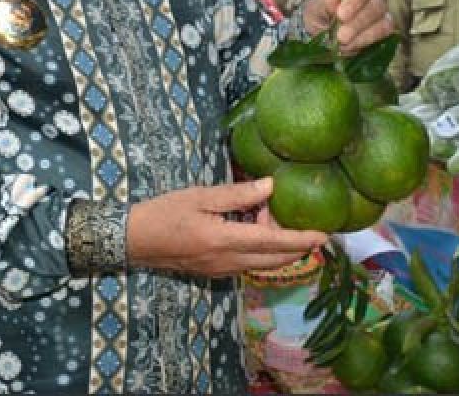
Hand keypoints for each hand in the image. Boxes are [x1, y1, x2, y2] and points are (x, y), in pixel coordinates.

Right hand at [126, 179, 326, 276]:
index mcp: (224, 240)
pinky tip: (256, 230)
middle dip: (298, 246)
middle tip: (308, 225)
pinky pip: (249, 263)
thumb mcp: (200, 196)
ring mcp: (222, 270)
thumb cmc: (164, 213)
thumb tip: (270, 186)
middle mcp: (228, 261)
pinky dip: (262, 250)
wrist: (134, 240)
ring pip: (263, 263)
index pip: (273, 242)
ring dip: (279, 248)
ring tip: (277, 220)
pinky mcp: (216, 271)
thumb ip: (237, 194)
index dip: (301, 239)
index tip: (323, 235)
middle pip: (275, 260)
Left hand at [301, 0, 392, 55]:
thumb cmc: (319, 15)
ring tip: (343, 43)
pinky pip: (385, 33)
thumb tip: (334, 2)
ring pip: (384, 20)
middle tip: (341, 36)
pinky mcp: (385, 27)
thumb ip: (322, 5)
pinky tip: (350, 46)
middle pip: (377, 4)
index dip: (353, 1)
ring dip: (363, 34)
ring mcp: (382, 10)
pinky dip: (367, 41)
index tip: (340, 15)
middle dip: (358, 22)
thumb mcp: (314, 10)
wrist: (323, 31)